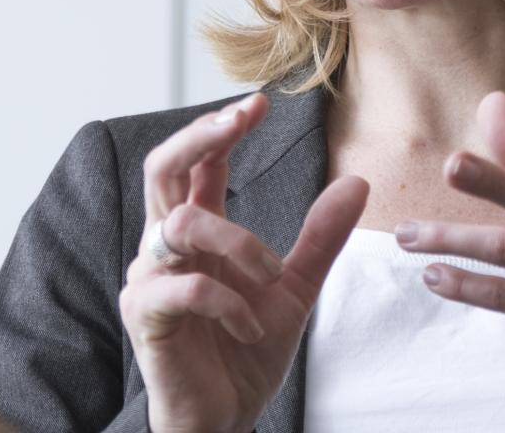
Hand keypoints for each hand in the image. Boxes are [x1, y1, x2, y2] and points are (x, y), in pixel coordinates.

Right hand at [118, 94, 369, 432]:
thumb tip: (359, 182)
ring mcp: (149, 279)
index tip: (260, 104)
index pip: (197, 161)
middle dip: (200, 135)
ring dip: (238, 243)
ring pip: (183, 224)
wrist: (224, 419)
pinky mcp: (146, 316)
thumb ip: (319, 237)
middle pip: (162, 167)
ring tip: (270, 278)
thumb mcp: (295, 288)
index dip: (221, 126)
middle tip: (240, 118)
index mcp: (196, 232)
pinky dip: (229, 302)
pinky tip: (250, 326)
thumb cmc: (246, 353)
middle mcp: (164, 246)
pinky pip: (184, 288)